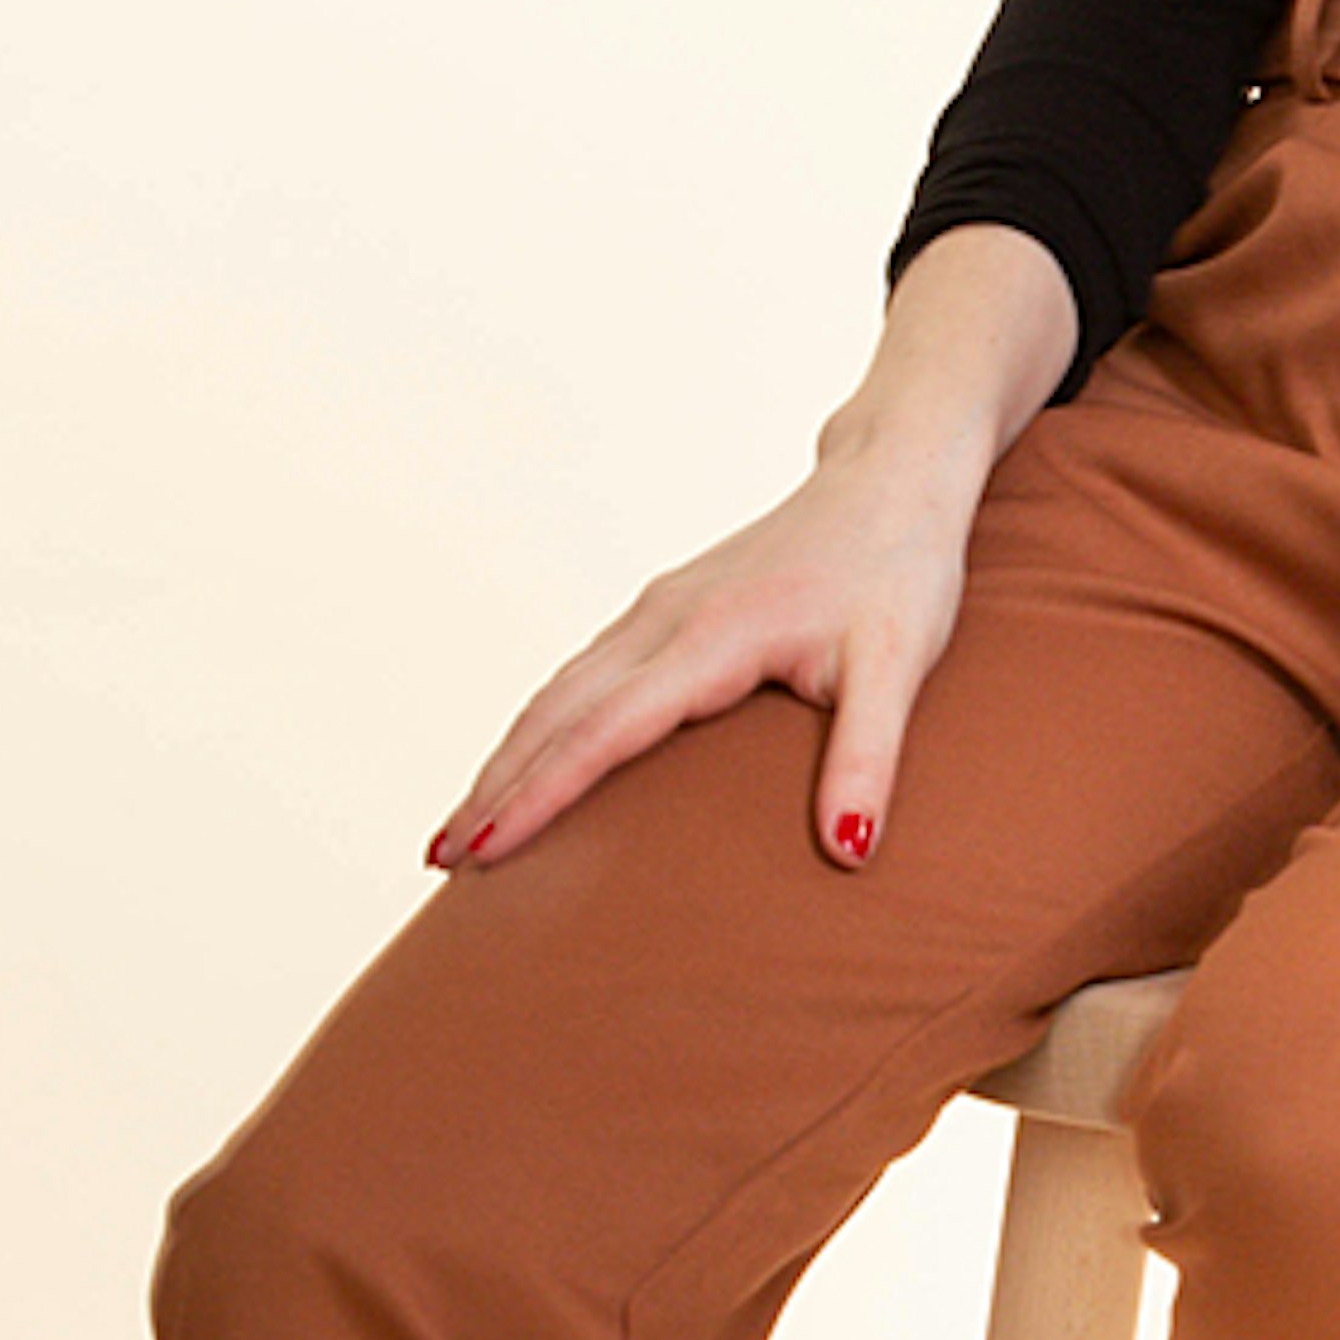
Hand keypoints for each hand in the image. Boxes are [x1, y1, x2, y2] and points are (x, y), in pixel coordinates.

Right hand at [425, 435, 986, 878]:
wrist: (892, 479)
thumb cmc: (899, 570)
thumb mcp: (899, 665)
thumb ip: (868, 758)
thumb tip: (850, 849)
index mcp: (711, 636)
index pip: (605, 729)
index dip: (540, 793)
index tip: (485, 848)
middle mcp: (664, 619)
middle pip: (556, 712)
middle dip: (494, 786)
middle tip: (440, 860)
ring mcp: (656, 609)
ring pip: (557, 692)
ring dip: (504, 757)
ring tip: (458, 829)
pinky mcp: (662, 611)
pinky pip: (581, 676)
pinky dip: (538, 726)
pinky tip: (520, 765)